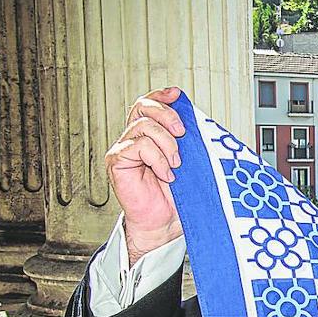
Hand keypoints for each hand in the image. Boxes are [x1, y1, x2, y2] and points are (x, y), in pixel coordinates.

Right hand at [104, 86, 186, 263]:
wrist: (166, 221)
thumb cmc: (178, 194)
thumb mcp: (190, 160)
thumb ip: (190, 140)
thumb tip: (200, 120)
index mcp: (152, 135)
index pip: (150, 104)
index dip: (162, 96)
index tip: (177, 95)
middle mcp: (136, 138)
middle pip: (142, 106)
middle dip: (166, 113)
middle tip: (182, 132)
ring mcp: (125, 149)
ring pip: (143, 126)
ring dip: (166, 144)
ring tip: (176, 164)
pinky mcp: (117, 161)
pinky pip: (137, 146)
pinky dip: (157, 158)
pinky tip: (165, 173)